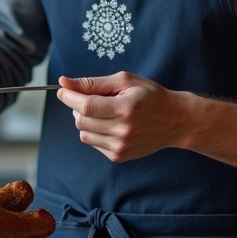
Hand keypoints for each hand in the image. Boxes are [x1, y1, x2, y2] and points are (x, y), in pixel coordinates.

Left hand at [56, 73, 178, 162]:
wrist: (174, 121)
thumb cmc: (149, 96)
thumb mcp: (124, 81)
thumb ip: (92, 83)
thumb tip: (64, 83)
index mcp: (125, 109)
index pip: (85, 106)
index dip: (69, 97)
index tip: (62, 89)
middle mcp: (123, 131)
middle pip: (80, 121)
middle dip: (77, 107)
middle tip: (90, 98)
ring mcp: (121, 147)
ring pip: (83, 134)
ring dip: (86, 121)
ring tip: (104, 111)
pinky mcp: (119, 156)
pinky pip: (93, 143)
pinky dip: (95, 132)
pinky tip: (111, 124)